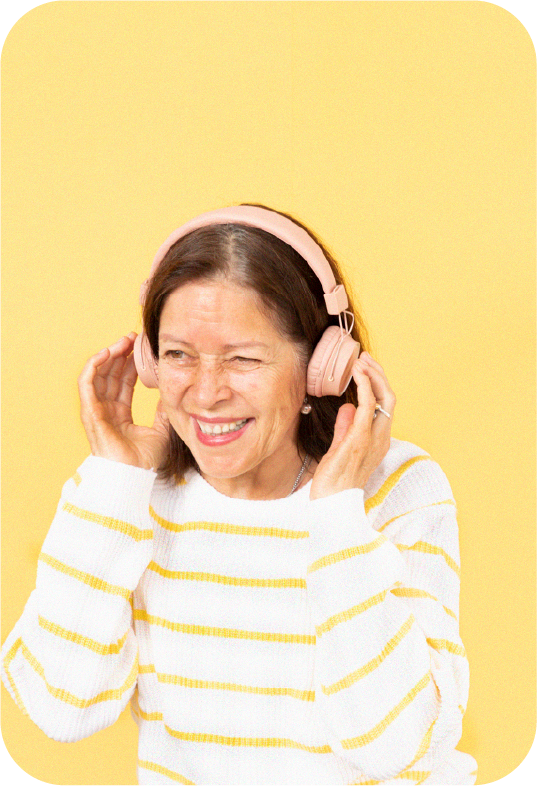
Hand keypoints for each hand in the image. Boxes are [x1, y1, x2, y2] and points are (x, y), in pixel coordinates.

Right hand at [77, 332, 169, 469]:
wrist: (133, 478)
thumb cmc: (144, 462)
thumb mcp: (161, 430)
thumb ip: (165, 411)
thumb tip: (174, 392)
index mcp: (120, 415)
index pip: (123, 382)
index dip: (130, 365)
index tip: (141, 349)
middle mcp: (106, 411)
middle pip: (110, 375)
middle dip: (121, 355)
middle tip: (133, 339)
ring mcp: (96, 412)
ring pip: (98, 375)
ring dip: (108, 356)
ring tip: (123, 341)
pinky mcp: (90, 413)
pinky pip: (87, 385)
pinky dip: (93, 367)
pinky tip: (105, 353)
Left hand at [309, 352, 395, 499]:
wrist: (333, 504)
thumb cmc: (335, 481)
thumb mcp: (341, 448)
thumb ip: (346, 427)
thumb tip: (348, 407)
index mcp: (378, 440)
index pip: (385, 405)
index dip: (378, 384)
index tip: (365, 368)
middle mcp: (381, 438)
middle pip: (389, 397)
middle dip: (378, 374)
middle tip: (364, 358)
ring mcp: (373, 438)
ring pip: (384, 397)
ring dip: (372, 375)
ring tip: (360, 361)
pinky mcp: (360, 438)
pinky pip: (368, 406)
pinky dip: (365, 386)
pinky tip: (357, 374)